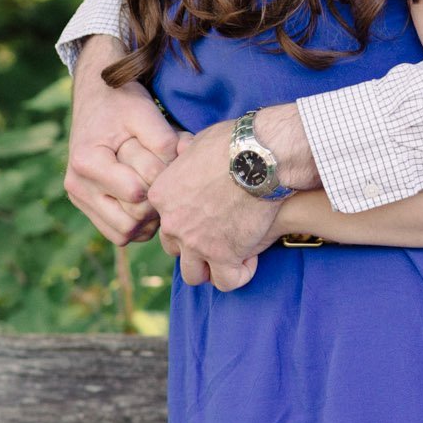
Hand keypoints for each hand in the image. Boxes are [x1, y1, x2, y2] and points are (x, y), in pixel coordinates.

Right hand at [64, 35, 179, 243]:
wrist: (97, 99)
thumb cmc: (123, 103)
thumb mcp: (145, 111)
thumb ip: (164, 140)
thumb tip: (183, 166)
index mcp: (87, 162)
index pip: (137, 193)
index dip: (162, 180)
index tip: (170, 158)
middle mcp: (77, 186)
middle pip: (132, 219)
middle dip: (157, 200)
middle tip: (167, 175)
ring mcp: (81, 199)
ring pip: (126, 233)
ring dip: (150, 218)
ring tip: (160, 188)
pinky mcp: (89, 207)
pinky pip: (120, 233)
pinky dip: (140, 223)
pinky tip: (150, 198)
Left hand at [149, 117, 284, 291]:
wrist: (261, 155)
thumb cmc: (235, 141)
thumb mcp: (198, 142)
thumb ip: (186, 157)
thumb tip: (184, 151)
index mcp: (161, 195)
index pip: (166, 220)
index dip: (188, 218)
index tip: (210, 212)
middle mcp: (172, 222)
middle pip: (176, 249)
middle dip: (197, 245)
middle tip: (223, 233)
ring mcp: (196, 242)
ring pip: (194, 274)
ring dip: (212, 267)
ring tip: (234, 253)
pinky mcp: (224, 255)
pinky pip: (227, 281)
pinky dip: (238, 274)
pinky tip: (251, 258)